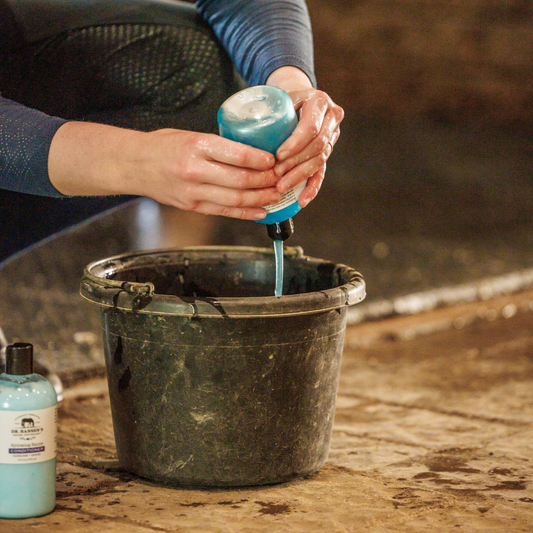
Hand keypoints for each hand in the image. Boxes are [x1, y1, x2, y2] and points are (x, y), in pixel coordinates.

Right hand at [48, 123, 281, 219]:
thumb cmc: (163, 146)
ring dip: (261, 199)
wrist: (133, 165)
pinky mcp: (192, 206)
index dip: (261, 160)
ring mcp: (193, 192)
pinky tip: (262, 211)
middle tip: (281, 179)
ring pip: (235, 200)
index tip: (275, 160)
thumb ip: (218, 146)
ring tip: (277, 196)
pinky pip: (224, 212)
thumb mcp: (190, 135)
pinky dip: (246, 213)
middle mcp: (195, 170)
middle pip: (240, 180)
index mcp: (196, 145)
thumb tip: (252, 153)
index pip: (237, 155)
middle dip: (266, 182)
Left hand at [266, 67, 343, 207]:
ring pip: (319, 161)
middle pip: (317, 147)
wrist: (300, 99)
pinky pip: (322, 173)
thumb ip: (265, 109)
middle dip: (295, 163)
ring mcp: (332, 137)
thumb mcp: (277, 97)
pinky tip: (302, 200)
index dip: (295, 144)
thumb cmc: (283, 100)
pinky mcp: (327, 152)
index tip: (278, 155)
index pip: (311, 127)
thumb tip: (234, 128)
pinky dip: (312, 188)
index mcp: (319, 102)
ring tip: (281, 187)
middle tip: (276, 174)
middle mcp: (331, 119)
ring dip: (299, 176)